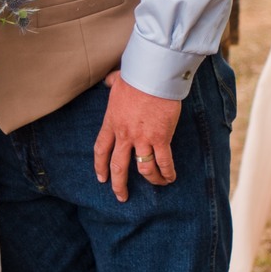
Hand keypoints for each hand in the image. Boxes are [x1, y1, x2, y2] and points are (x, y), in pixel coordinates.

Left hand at [93, 70, 180, 200]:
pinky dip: (167, 172)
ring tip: (157, 184)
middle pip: (118, 166)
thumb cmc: (136, 75)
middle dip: (119, 184)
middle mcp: (124, 135)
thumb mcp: (117, 80)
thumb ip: (112, 83)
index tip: (101, 178)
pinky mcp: (161, 138)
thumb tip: (109, 79)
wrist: (152, 75)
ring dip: (150, 180)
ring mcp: (142, 138)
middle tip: (121, 196)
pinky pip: (163, 162)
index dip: (100, 166)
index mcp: (111, 123)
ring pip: (143, 168)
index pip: (101, 150)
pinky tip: (170, 178)